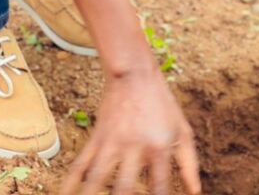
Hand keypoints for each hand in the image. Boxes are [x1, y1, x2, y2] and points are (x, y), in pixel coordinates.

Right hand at [60, 69, 201, 194]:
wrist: (135, 76)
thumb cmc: (163, 105)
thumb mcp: (182, 131)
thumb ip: (189, 163)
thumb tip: (195, 192)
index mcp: (159, 146)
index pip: (159, 185)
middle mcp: (135, 146)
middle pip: (124, 186)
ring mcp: (112, 142)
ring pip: (97, 177)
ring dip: (90, 194)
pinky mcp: (97, 138)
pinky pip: (80, 163)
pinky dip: (70, 181)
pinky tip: (63, 194)